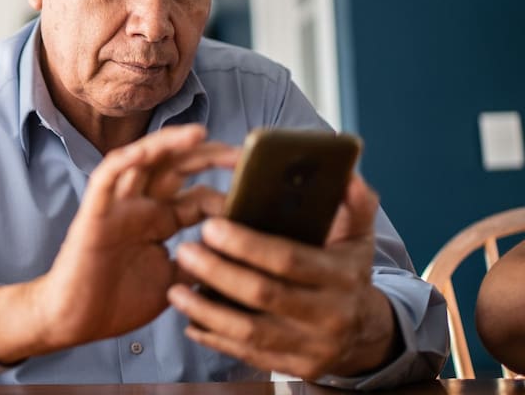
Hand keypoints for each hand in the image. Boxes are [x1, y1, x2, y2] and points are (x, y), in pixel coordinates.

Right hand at [0, 124, 239, 363]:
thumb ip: (197, 263)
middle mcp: (143, 206)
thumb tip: (235, 254)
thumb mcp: (172, 282)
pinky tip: (147, 150)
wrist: (74, 323)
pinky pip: (107, 177)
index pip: (199, 195)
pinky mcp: (95, 212)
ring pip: (144, 161)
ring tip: (200, 135)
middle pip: (177, 167)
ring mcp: (119, 206)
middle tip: (243, 155)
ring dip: (170, 144)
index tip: (258, 194)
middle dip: (209, 156)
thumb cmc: (118, 302)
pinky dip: (125, 160)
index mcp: (162, 221)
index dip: (227, 192)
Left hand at [168, 175, 399, 379]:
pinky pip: (247, 356)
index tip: (211, 226)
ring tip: (175, 290)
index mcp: (341, 277)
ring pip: (249, 332)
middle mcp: (328, 315)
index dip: (247, 245)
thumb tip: (347, 174)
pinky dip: (215, 339)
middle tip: (185, 250)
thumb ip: (355, 203)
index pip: (288, 259)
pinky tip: (190, 321)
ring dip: (207, 310)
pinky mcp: (294, 367)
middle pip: (263, 295)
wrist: (366, 333)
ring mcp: (311, 347)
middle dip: (218, 272)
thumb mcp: (359, 237)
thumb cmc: (349, 274)